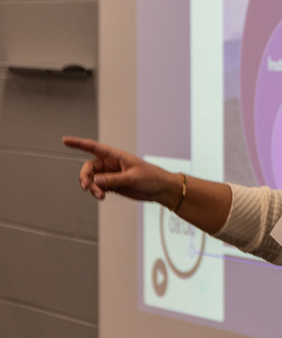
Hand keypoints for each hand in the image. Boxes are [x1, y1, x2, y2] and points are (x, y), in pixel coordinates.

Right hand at [62, 136, 179, 205]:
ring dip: (92, 188)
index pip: (94, 147)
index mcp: (116, 156)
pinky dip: (97, 192)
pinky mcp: (113, 185)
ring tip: (100, 196)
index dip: (78, 143)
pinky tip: (102, 197)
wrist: (161, 190)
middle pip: (88, 167)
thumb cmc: (152, 178)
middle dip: (85, 177)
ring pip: (92, 180)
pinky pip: (98, 187)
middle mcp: (111, 164)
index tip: (65, 140)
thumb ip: (114, 179)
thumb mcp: (133, 177)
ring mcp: (111, 175)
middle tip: (87, 187)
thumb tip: (96, 180)